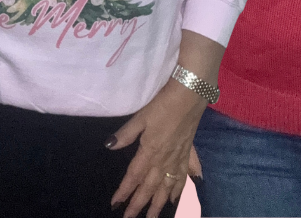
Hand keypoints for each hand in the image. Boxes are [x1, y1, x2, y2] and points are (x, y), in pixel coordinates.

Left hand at [108, 79, 205, 217]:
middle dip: (140, 204)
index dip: (124, 191)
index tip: (115, 204)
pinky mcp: (188, 151)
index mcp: (150, 151)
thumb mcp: (141, 117)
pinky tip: (176, 197)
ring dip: (160, 202)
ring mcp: (178, 157)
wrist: (191, 94)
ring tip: (155, 216)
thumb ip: (126, 133)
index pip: (134, 176)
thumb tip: (109, 145)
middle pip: (151, 186)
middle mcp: (164, 158)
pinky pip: (184, 174)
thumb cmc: (164, 104)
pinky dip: (180, 187)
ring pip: (168, 185)